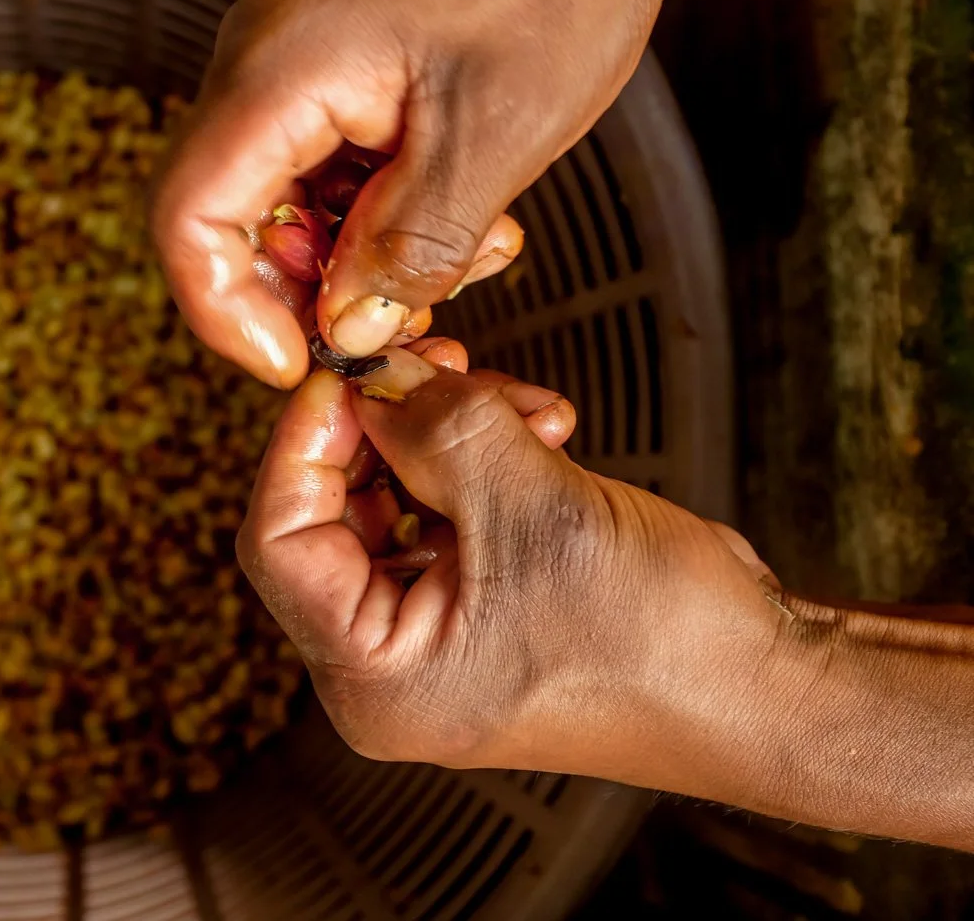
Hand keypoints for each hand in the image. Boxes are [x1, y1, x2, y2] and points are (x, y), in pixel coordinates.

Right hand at [152, 0, 714, 385]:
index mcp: (281, 68)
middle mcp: (262, 59)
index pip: (187, 216)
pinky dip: (367, 217)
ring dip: (347, 259)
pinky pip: (315, 168)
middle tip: (383, 323)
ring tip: (442, 263)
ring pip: (273, 202)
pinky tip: (440, 220)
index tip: (294, 360)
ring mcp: (290, 61)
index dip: (225, 310)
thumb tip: (347, 330)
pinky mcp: (327, 70)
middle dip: (299, 291)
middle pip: (221, 216)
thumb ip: (410, 250)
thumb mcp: (492, 140)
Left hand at [238, 341, 776, 772]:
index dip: (303, 442)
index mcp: (375, 679)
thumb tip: (377, 376)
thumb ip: (439, 429)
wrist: (770, 684)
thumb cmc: (665, 642)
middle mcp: (389, 669)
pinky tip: (539, 429)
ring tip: (520, 406)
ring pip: (394, 501)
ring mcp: (435, 637)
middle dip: (389, 428)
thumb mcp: (535, 512)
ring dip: (448, 434)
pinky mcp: (481, 604)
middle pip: (331, 515)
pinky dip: (482, 460)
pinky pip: (446, 513)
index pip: (278, 542)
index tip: (344, 372)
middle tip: (434, 363)